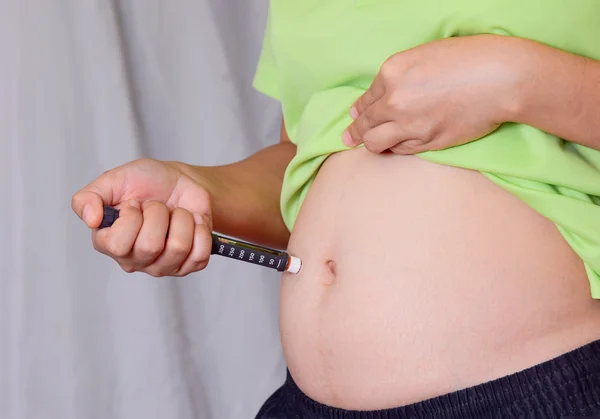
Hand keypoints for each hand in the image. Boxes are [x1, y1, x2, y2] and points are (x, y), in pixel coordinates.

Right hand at [71, 158, 213, 276]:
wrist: (180, 182)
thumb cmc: (145, 182)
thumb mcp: (113, 180)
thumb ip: (88, 197)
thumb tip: (90, 220)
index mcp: (109, 243)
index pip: (118, 244)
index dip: (131, 217)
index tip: (134, 203)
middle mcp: (134, 260)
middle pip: (150, 246)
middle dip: (158, 213)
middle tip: (157, 205)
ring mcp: (163, 266)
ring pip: (178, 248)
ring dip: (181, 219)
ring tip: (175, 213)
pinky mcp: (189, 264)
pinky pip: (199, 256)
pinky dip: (200, 230)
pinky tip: (192, 222)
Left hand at [343, 35, 525, 153]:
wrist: (501, 78)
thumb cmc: (469, 59)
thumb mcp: (425, 55)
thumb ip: (400, 75)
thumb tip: (383, 94)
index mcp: (392, 73)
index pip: (366, 99)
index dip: (359, 111)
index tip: (354, 118)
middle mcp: (395, 100)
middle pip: (364, 124)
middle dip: (353, 133)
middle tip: (347, 139)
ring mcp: (409, 125)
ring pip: (376, 143)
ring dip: (371, 144)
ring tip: (370, 146)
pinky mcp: (427, 142)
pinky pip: (400, 150)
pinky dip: (396, 148)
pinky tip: (398, 145)